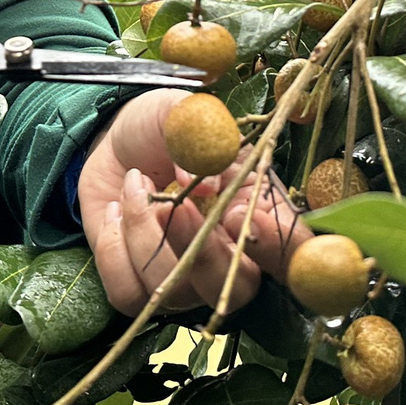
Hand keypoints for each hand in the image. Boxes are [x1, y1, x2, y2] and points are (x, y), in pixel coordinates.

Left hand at [81, 90, 303, 316]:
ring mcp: (184, 280)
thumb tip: (208, 185)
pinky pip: (128, 292)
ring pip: (173, 293)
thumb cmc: (164, 126)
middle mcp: (228, 258)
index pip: (292, 253)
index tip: (246, 212)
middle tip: (173, 206)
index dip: (278, 245)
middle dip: (204, 255)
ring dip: (145, 236)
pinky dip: (113, 249)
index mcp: (257, 213)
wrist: (117, 140)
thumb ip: (201, 134)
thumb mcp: (184, 112)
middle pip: (234, 292)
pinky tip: (116, 210)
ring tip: (135, 184)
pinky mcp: (138, 285)